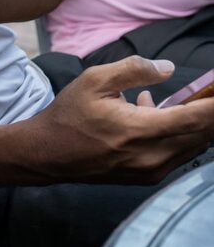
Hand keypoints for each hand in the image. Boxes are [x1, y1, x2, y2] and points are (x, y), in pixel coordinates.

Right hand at [27, 56, 213, 183]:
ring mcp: (152, 171)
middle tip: (206, 92)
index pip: (197, 118)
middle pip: (203, 134)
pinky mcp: (148, 178)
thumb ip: (134, 70)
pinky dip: (180, 135)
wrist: (47, 154)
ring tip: (175, 103)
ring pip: (194, 146)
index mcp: (139, 129)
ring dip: (195, 124)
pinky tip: (156, 118)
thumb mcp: (93, 80)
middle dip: (208, 111)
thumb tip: (168, 68)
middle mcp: (152, 156)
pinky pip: (179, 155)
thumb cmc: (69, 115)